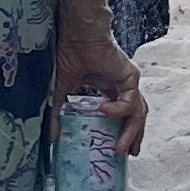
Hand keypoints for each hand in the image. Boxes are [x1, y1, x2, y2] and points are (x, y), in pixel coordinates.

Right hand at [51, 7, 147, 153]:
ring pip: (137, 113)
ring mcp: (128, 82)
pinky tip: (102, 111)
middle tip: (126, 155)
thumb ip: (58, 115)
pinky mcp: (131, 77)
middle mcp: (121, 86)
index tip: (115, 148)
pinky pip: (129, 101)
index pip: (121, 114)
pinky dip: (117, 110)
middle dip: (133, 136)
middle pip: (135, 116)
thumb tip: (52, 139)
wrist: (77, 35)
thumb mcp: (61, 92)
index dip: (120, 131)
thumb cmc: (70, 56)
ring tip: (121, 149)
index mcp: (108, 88)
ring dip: (131, 132)